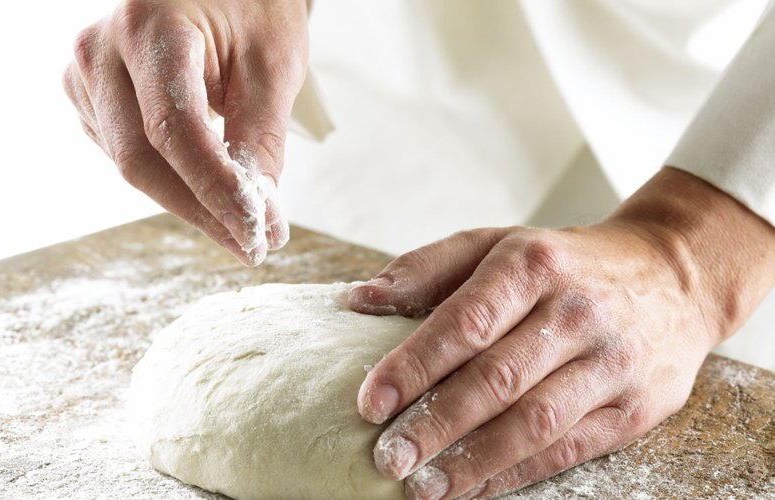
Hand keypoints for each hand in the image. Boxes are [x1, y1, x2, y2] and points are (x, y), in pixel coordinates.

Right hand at [63, 0, 307, 264]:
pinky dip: (169, 181)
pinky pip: (125, 155)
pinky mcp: (87, 97)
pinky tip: (204, 186)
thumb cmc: (250, 7)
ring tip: (241, 220)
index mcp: (149, 26)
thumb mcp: (272, 63)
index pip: (175, 129)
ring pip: (131, 165)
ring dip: (189, 202)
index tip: (255, 232)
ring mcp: (85, 75)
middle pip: (141, 158)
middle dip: (201, 211)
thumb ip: (261, 137)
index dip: (214, 189)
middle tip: (253, 245)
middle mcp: (101, 50)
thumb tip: (257, 213)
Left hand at [350, 168, 774, 498]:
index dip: (414, 365)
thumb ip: (426, 270)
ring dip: (473, 461)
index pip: (465, 322)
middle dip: (436, 424)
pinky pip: (567, 449)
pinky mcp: (635, 406)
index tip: (369, 402)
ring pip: (533, 422)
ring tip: (423, 487)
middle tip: (388, 457)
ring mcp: (610, 362)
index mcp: (532, 264)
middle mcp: (575, 312)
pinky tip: (474, 487)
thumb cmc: (565, 263)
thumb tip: (357, 300)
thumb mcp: (497, 244)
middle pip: (497, 379)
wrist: (674, 277)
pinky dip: (515, 474)